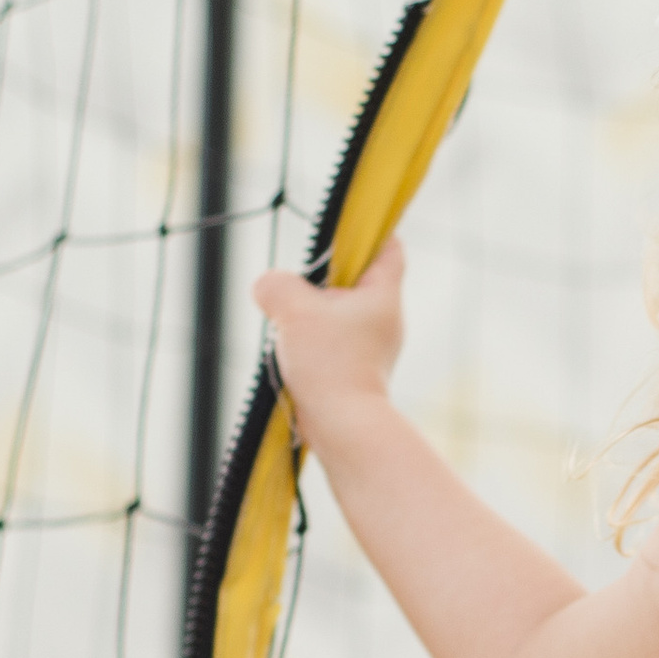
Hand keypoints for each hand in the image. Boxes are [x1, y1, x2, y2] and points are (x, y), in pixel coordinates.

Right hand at [253, 238, 405, 450]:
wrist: (344, 426)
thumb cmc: (331, 364)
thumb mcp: (294, 310)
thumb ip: (276, 285)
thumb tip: (268, 286)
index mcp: (384, 295)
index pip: (390, 248)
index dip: (371, 233)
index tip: (344, 231)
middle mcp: (385, 319)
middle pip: (355, 280)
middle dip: (323, 279)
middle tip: (299, 288)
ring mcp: (373, 346)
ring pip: (338, 313)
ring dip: (312, 315)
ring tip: (294, 327)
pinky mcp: (357, 369)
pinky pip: (332, 341)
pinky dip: (312, 342)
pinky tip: (295, 355)